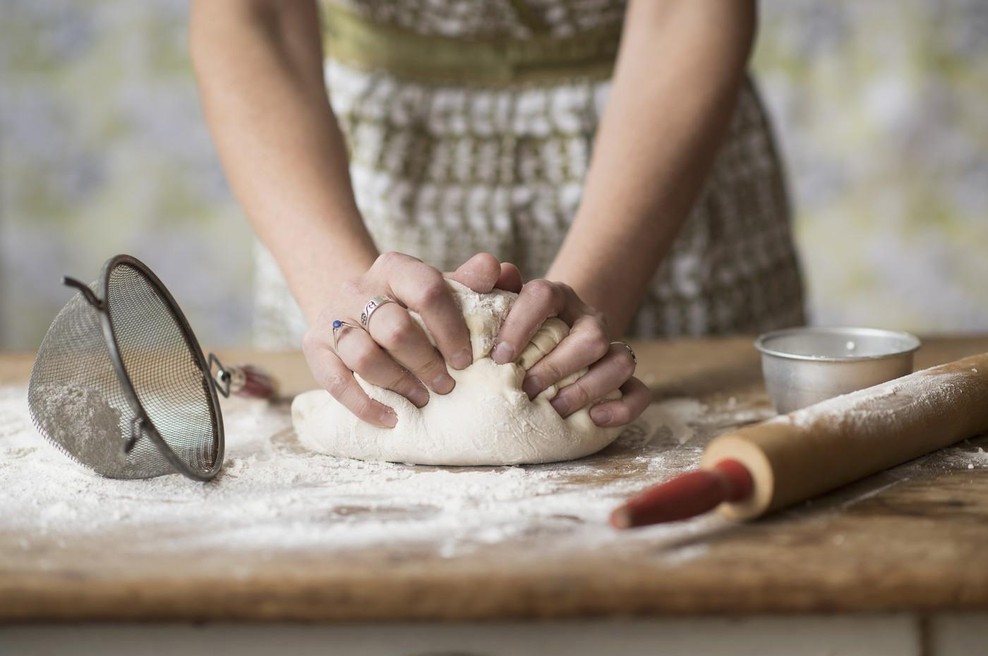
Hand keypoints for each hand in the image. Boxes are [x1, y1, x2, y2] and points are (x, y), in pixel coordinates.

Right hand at [302, 252, 509, 427]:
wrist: (356, 307)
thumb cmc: (410, 304)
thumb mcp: (440, 288)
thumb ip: (472, 283)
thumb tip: (503, 271)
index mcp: (394, 268)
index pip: (426, 288)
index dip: (451, 328)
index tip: (467, 360)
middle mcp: (358, 288)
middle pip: (394, 328)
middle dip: (426, 363)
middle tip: (448, 386)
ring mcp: (333, 318)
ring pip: (364, 355)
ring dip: (399, 383)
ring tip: (422, 399)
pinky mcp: (314, 348)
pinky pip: (336, 382)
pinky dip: (366, 405)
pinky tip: (393, 418)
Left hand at [491, 279, 649, 426]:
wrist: (541, 341)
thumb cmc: (509, 330)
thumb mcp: (495, 307)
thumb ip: (485, 284)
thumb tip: (494, 268)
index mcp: (555, 297)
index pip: (544, 295)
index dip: (522, 324)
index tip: (500, 357)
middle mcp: (587, 319)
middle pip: (591, 336)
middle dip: (557, 367)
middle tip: (527, 390)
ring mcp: (609, 347)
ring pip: (621, 361)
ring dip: (587, 388)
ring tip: (555, 408)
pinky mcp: (622, 378)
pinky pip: (639, 391)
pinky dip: (622, 408)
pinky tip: (595, 419)